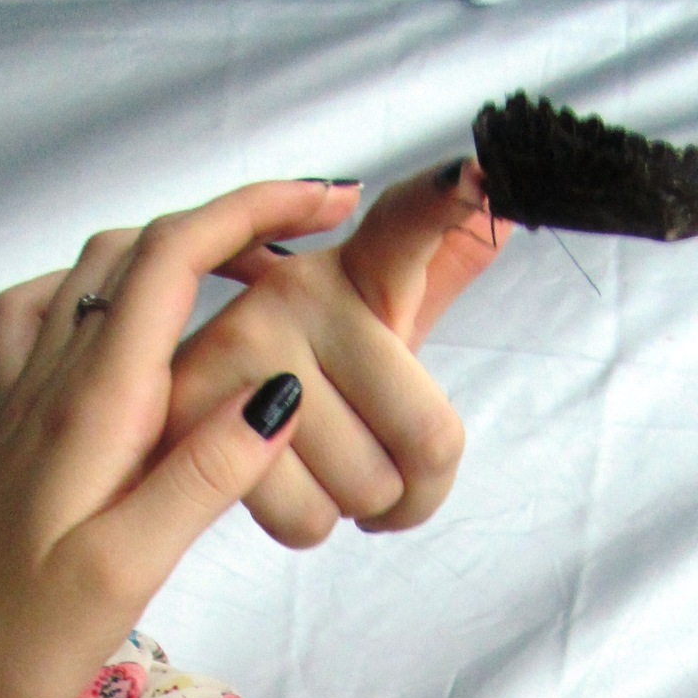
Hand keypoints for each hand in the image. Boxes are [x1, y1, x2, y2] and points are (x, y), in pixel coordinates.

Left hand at [0, 181, 355, 697]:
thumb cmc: (22, 633)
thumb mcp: (123, 568)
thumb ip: (203, 476)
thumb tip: (280, 392)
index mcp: (94, 402)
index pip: (175, 257)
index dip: (255, 211)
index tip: (331, 204)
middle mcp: (57, 376)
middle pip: (144, 246)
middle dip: (233, 219)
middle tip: (313, 235)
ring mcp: (29, 392)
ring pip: (100, 271)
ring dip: (177, 249)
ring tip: (249, 275)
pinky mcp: (16, 421)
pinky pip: (50, 315)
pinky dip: (102, 287)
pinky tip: (125, 316)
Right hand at [167, 161, 511, 544]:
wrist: (201, 407)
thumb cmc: (317, 367)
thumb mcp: (384, 315)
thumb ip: (441, 263)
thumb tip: (501, 195)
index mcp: (361, 266)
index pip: (412, 223)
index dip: (447, 200)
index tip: (478, 174)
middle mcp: (299, 292)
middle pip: (427, 441)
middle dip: (413, 486)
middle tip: (378, 467)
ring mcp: (243, 347)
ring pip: (367, 491)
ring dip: (356, 507)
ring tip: (324, 468)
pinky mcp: (196, 413)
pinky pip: (307, 520)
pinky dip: (307, 522)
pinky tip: (285, 482)